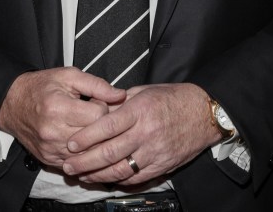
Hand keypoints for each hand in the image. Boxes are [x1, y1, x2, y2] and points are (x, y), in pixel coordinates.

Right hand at [0, 67, 125, 167]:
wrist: (12, 104)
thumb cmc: (42, 86)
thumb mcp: (69, 76)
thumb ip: (97, 85)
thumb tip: (121, 95)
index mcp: (58, 108)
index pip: (98, 116)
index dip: (102, 108)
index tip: (95, 103)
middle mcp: (53, 132)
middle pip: (95, 137)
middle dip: (101, 127)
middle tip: (96, 116)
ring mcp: (50, 149)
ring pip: (88, 154)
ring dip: (94, 142)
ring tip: (90, 128)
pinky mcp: (49, 160)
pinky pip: (76, 163)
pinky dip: (84, 154)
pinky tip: (83, 142)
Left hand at [61, 82, 221, 184]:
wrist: (203, 113)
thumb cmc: (173, 99)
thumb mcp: (144, 91)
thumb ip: (119, 101)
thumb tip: (95, 107)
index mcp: (139, 110)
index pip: (106, 126)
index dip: (86, 137)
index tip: (70, 143)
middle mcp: (146, 132)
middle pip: (109, 152)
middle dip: (85, 161)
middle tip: (68, 165)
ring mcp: (154, 152)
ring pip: (120, 169)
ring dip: (97, 175)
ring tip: (82, 175)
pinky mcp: (161, 165)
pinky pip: (135, 177)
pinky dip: (117, 180)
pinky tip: (104, 178)